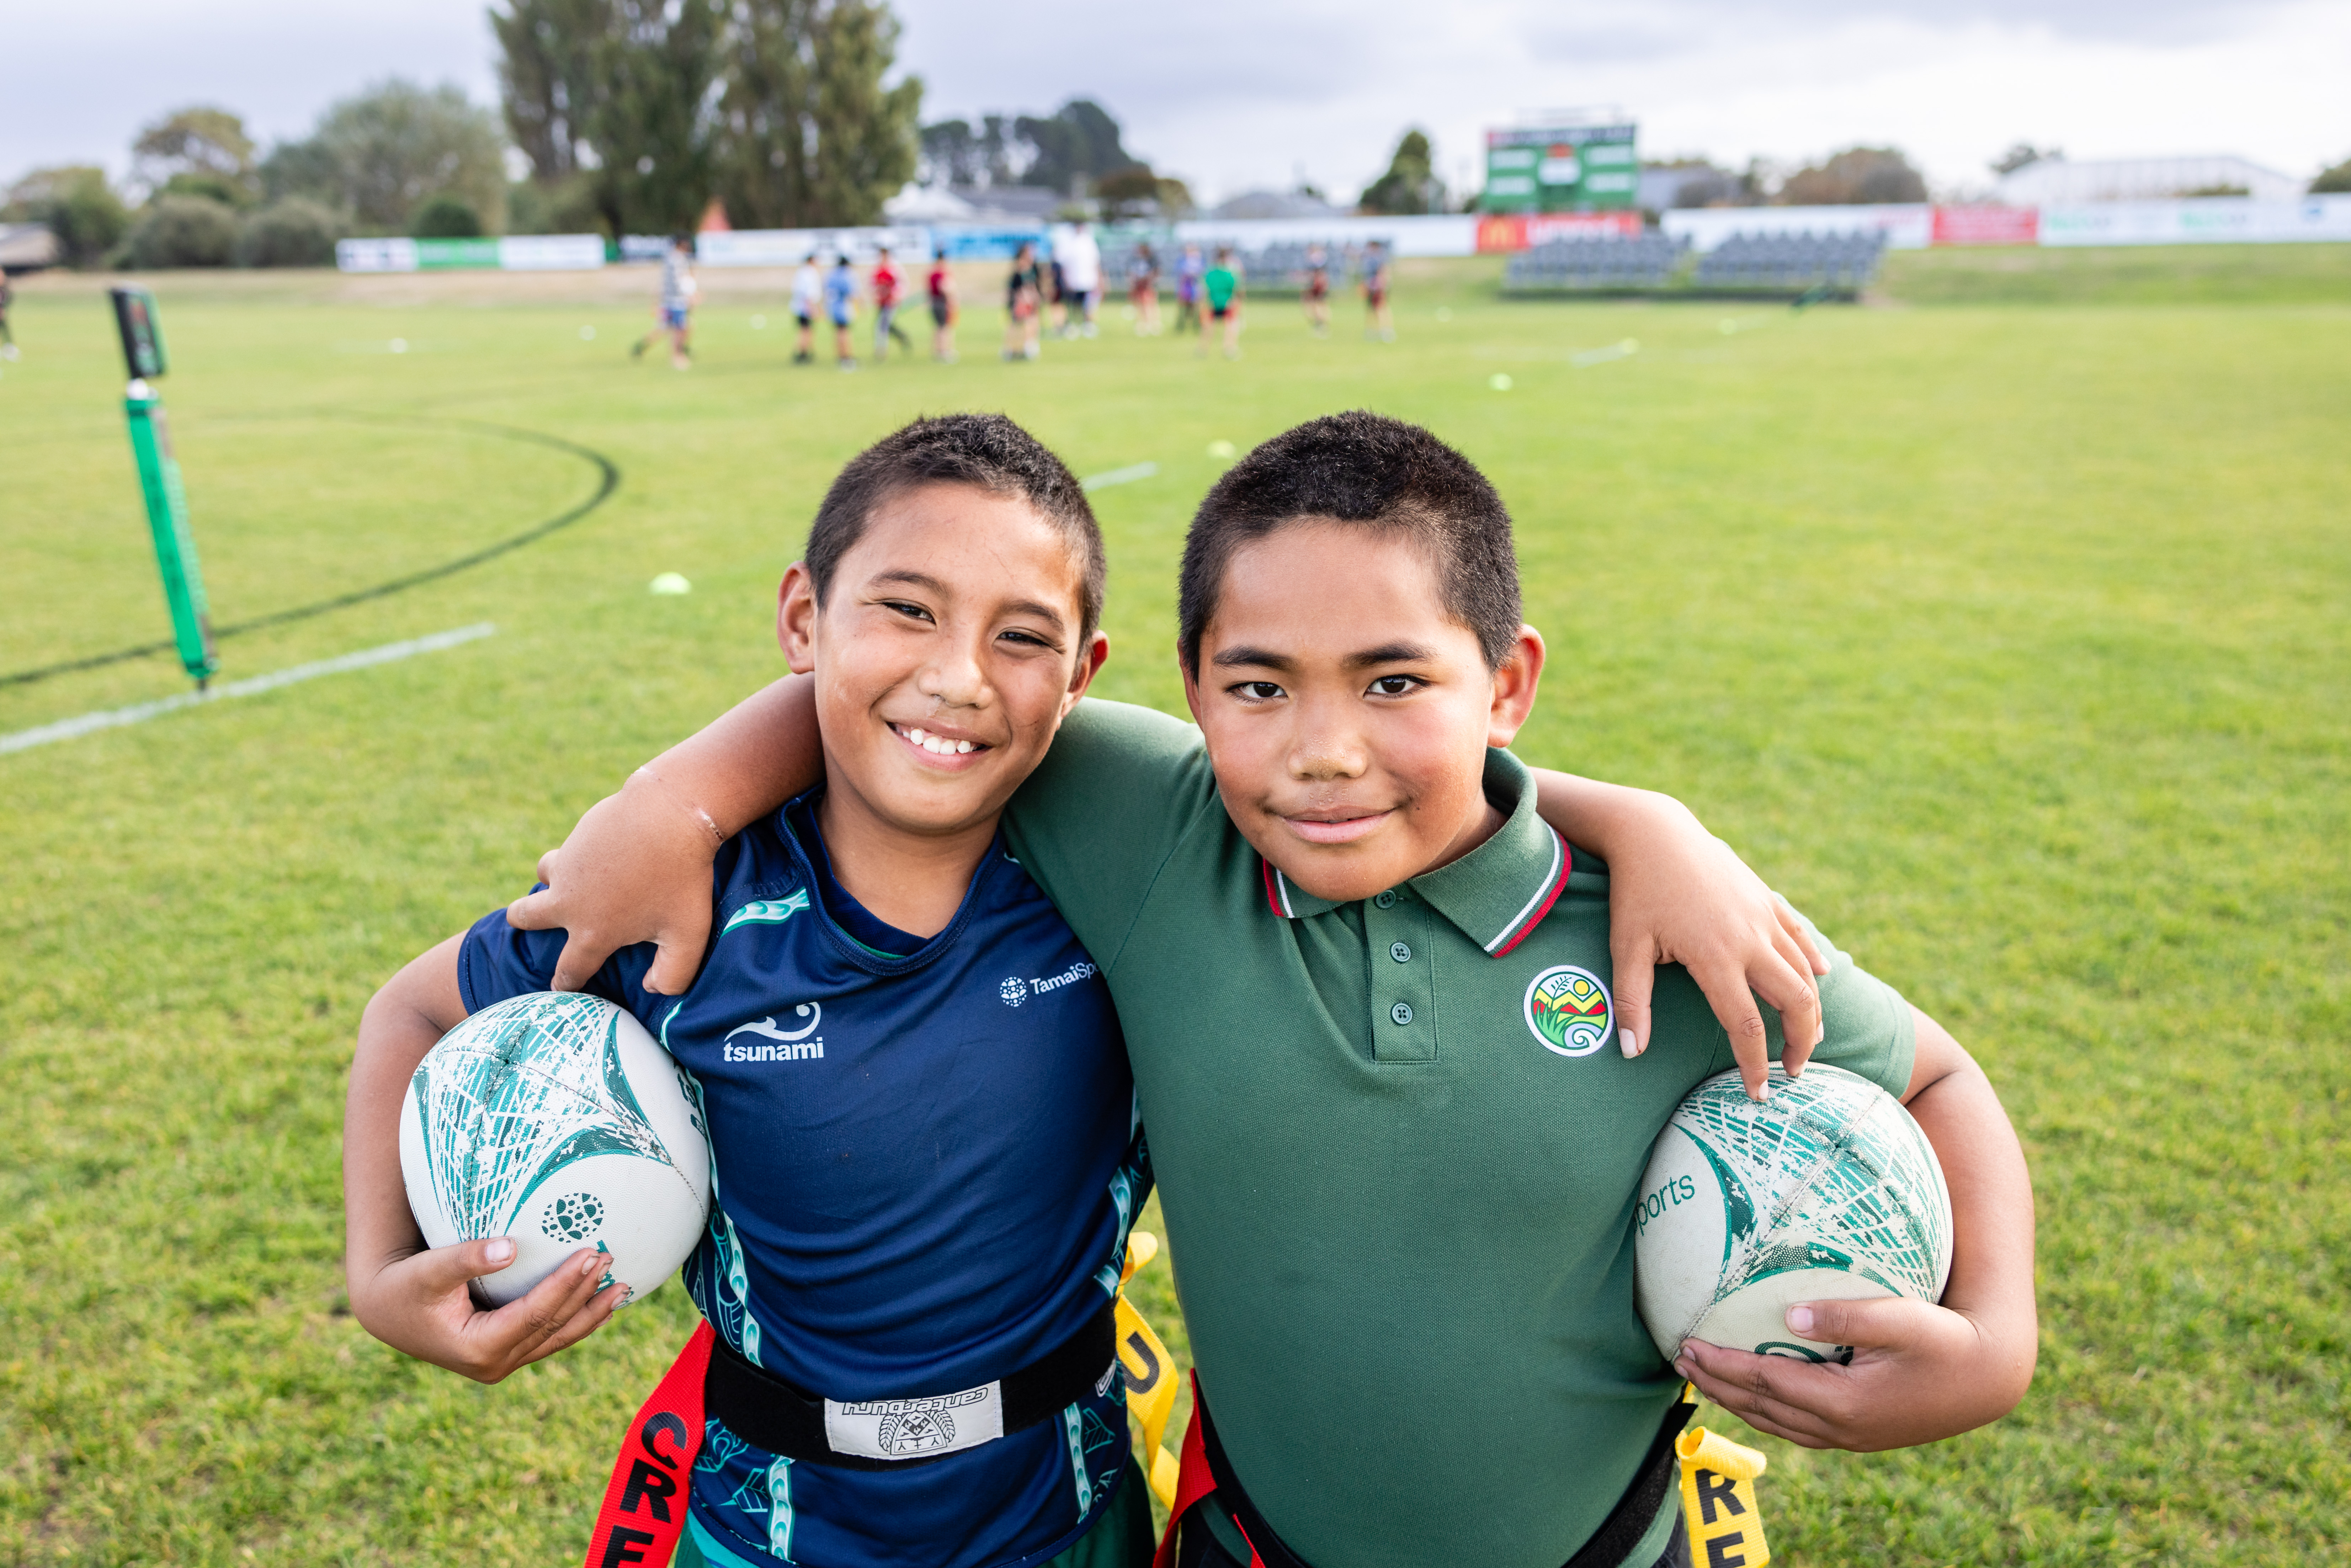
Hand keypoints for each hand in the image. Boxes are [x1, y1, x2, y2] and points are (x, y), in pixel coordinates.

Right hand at [350, 1236, 623, 1383]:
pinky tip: (599, 1307)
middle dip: (585, 1293)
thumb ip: (468, 1258)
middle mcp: (494, 1363)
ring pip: (556, 1338)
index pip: (536, 1312)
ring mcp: (501, 1363)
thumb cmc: (405, 1285)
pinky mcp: (504, 1355)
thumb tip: (510, 1247)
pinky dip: (573, 1321)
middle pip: (552, 1326)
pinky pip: (547, 1339)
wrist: (386, 1310)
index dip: (566, 1283)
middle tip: (611, 1259)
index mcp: (479, 1347)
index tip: (591, 1253)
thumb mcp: (430, 1269)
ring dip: (590, 1313)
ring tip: (623, 1288)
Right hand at [505, 775, 717, 994]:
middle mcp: (569, 900)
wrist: (671, 814)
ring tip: (576, 879)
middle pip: (524, 917)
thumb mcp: (688, 937)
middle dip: (523, 921)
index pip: (569, 971)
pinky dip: (581, 853)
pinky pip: (572, 847)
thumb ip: (673, 975)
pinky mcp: (578, 834)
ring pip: (544, 873)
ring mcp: (568, 863)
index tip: (562, 988)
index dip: (565, 984)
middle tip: (529, 921)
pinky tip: (608, 851)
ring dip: (553, 878)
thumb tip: (653, 989)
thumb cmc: (682, 879)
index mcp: (593, 933)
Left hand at [1605, 806, 1826, 1097]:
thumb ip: (1631, 1002)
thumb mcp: (1625, 946)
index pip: (1746, 1025)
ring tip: (1806, 1038)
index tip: (1758, 1093)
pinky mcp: (1767, 898)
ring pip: (1805, 972)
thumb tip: (1630, 1053)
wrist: (1654, 831)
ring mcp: (1764, 916)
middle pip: (1796, 1002)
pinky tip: (1819, 979)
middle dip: (1800, 1043)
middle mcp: (1750, 939)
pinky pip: (1800, 935)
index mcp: (1716, 957)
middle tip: (1793, 1072)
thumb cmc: (1636, 892)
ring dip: (1811, 1009)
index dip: (1755, 1065)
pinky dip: (1812, 961)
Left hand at [1673, 1294, 2031, 1451]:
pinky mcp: (1859, 1434)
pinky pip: (1796, 1427)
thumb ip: (1846, 1316)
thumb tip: (1790, 1318)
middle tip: (1678, 1360)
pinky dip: (1764, 1411)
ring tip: (1702, 1377)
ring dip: (1734, 1400)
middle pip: (1759, 1407)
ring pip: (1774, 1423)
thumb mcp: (1901, 1318)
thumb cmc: (1945, 1340)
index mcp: (1843, 1402)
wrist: (1987, 1380)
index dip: (1721, 1364)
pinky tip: (1752, 1394)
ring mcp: (1849, 1437)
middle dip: (1715, 1384)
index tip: (1686, 1344)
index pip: (1763, 1382)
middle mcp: (1839, 1428)